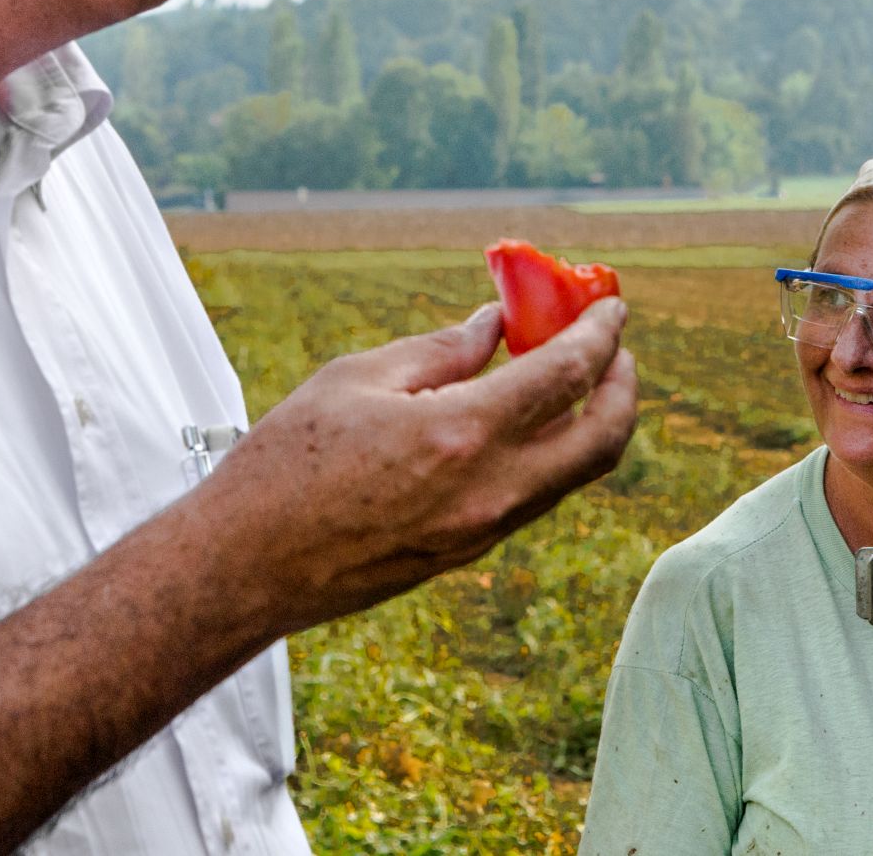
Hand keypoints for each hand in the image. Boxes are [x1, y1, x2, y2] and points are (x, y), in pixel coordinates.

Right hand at [192, 296, 636, 634]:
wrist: (247, 566)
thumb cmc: (286, 463)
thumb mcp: (357, 380)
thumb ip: (439, 351)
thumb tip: (494, 327)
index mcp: (463, 434)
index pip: (569, 376)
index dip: (601, 334)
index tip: (613, 306)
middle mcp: (491, 491)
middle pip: (604, 440)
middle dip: (624, 386)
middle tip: (612, 348)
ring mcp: (484, 532)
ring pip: (573, 475)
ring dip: (588, 421)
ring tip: (565, 374)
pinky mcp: (466, 555)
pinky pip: (534, 497)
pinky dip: (548, 452)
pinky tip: (518, 419)